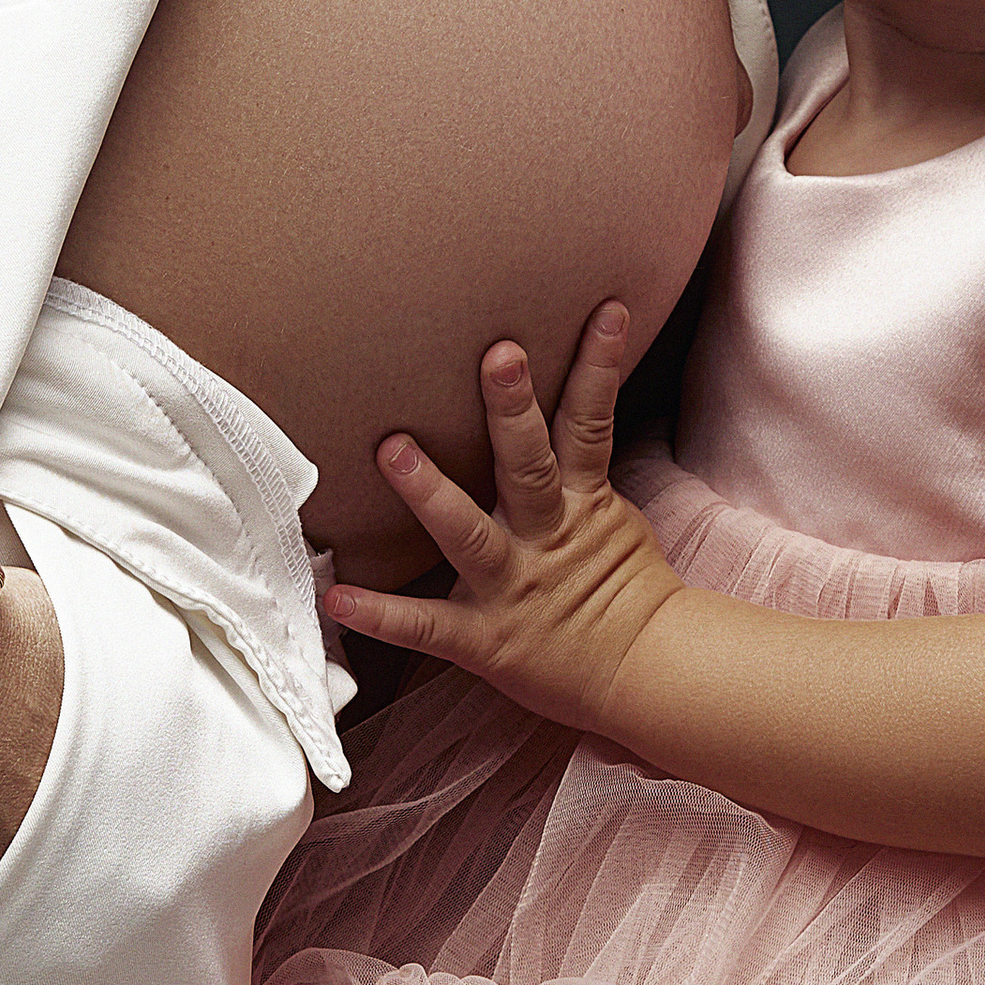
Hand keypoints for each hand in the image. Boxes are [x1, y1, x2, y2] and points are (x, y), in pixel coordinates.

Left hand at [324, 304, 683, 733]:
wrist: (646, 675)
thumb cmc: (624, 595)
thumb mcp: (614, 520)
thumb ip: (579, 470)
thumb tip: (566, 406)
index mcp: (582, 504)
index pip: (592, 422)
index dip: (600, 365)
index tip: (605, 309)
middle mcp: (545, 536)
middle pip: (529, 463)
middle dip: (513, 408)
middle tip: (498, 351)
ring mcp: (513, 586)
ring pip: (469, 532)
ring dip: (431, 490)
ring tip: (393, 449)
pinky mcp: (486, 639)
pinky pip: (427, 626)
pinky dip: (382, 614)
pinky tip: (338, 597)